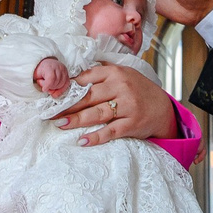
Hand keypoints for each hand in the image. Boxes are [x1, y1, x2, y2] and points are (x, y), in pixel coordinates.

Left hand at [35, 56, 69, 96]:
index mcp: (49, 66)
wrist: (46, 63)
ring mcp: (64, 70)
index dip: (48, 86)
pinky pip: (66, 84)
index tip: (44, 89)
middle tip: (45, 85)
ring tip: (50, 86)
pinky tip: (56, 91)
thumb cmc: (41, 70)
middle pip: (56, 82)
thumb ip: (41, 83)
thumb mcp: (37, 75)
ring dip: (55, 88)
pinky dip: (61, 89)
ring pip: (62, 84)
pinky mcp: (67, 74)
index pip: (51, 78)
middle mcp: (58, 67)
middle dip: (50, 87)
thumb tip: (47, 90)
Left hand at [53, 60, 178, 145]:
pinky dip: (96, 137)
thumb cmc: (139, 90)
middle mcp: (121, 87)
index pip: (87, 78)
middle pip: (89, 96)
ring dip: (76, 120)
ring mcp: (128, 106)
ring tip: (60, 124)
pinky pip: (110, 131)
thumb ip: (102, 71)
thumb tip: (74, 71)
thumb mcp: (124, 74)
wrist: (163, 109)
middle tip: (50, 111)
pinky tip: (83, 141)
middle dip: (68, 105)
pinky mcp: (132, 124)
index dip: (68, 87)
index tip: (53, 94)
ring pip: (97, 113)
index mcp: (115, 73)